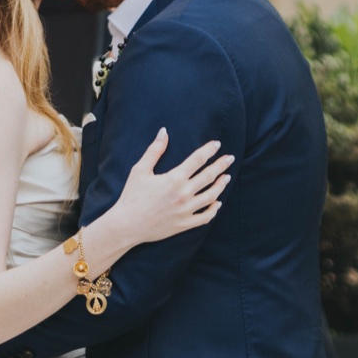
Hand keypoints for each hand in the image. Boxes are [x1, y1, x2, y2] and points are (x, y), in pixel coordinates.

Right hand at [108, 127, 230, 245]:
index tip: (217, 144)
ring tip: (227, 177)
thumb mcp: (140, 170)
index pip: (198, 160)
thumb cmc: (132, 196)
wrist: (127, 225)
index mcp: (174, 179)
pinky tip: (217, 202)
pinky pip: (206, 217)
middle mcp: (184, 194)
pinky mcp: (185, 224)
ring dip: (221, 185)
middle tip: (230, 158)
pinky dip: (214, 209)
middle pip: (209, 176)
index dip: (209, 150)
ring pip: (211, 196)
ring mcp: (187, 210)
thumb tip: (164, 131)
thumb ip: (154, 150)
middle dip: (221, 165)